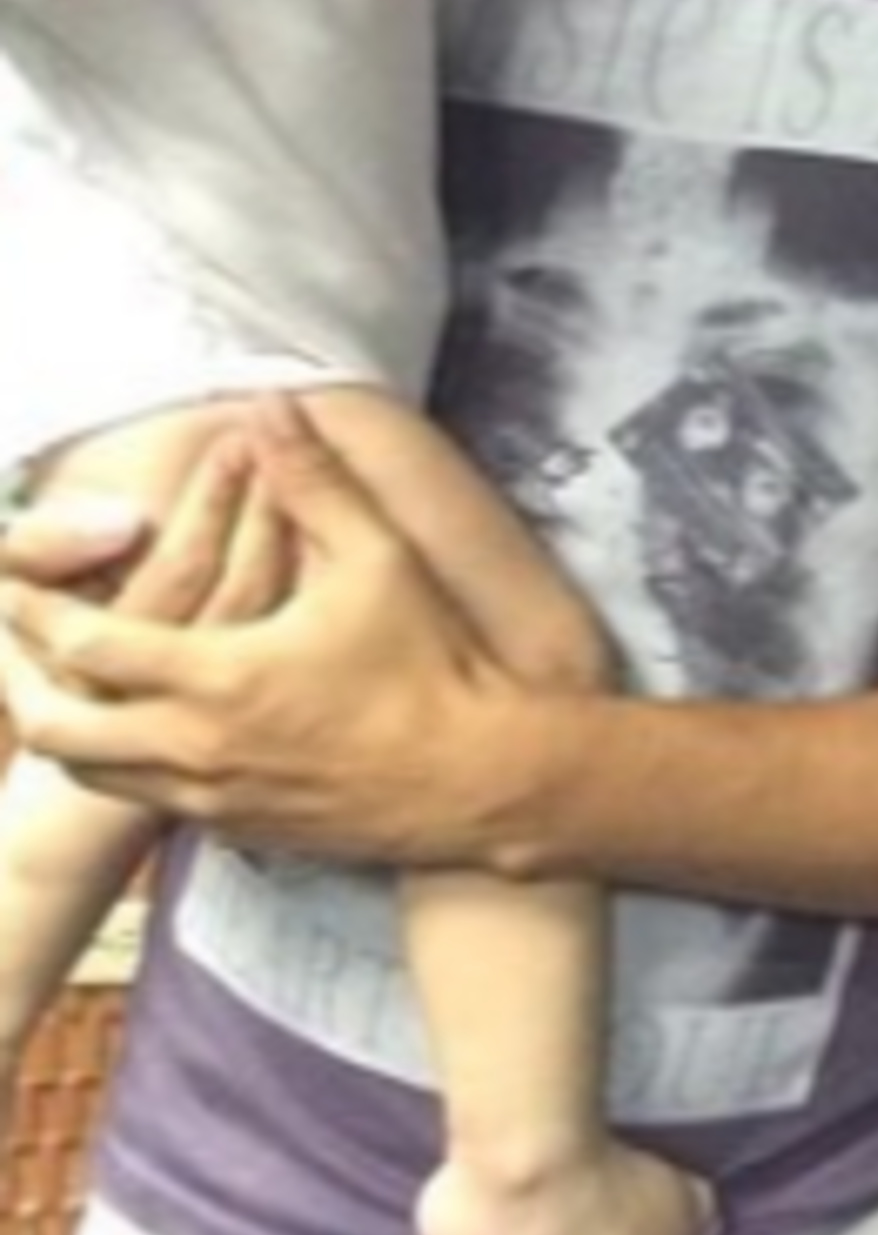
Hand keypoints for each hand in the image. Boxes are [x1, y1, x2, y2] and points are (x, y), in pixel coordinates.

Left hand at [2, 402, 518, 863]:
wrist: (473, 778)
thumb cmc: (431, 663)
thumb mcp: (378, 557)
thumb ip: (312, 481)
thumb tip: (266, 407)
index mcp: (221, 678)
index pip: (91, 649)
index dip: (38, 613)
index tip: (11, 582)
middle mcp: (196, 749)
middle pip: (60, 732)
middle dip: (19, 683)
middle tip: (10, 643)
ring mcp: (211, 798)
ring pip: (92, 776)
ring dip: (61, 727)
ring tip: (54, 685)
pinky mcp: (235, 827)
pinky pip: (143, 799)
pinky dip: (116, 762)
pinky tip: (135, 730)